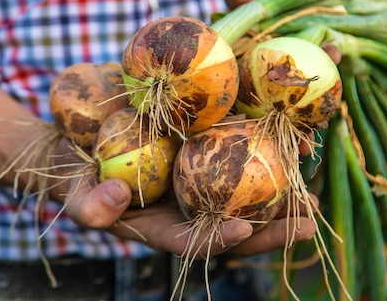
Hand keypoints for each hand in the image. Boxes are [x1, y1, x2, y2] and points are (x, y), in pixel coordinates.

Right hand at [64, 173, 316, 257]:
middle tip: (307, 220)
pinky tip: (291, 146)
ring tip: (310, 194)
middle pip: (233, 223)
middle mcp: (188, 207)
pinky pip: (236, 157)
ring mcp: (197, 182)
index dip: (221, 239)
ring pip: (243, 195)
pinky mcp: (202, 154)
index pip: (196, 241)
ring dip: (277, 195)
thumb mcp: (77, 194)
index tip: (246, 229)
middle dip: (270, 227)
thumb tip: (118, 197)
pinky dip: (262, 153)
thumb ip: (92, 206)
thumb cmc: (79, 179)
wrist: (83, 150)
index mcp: (162, 227)